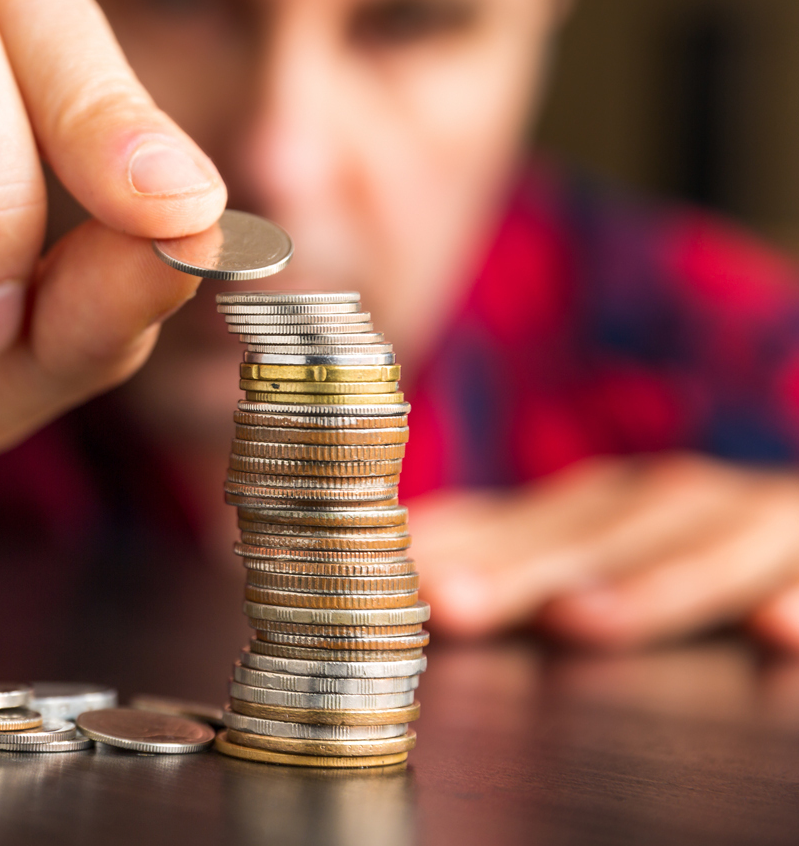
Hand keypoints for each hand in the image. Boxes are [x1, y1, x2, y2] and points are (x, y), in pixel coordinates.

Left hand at [410, 453, 798, 649]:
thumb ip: (514, 553)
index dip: (444, 542)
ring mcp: (753, 522)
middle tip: (447, 602)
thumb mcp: (603, 542)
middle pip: (590, 535)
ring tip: (580, 621)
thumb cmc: (700, 542)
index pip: (512, 520)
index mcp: (602, 504)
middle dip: (517, 567)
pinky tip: (777, 630)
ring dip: (643, 584)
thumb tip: (399, 565)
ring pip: (702, 548)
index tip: (372, 572)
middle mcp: (670, 501)